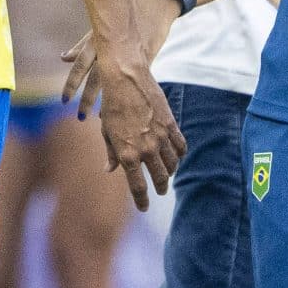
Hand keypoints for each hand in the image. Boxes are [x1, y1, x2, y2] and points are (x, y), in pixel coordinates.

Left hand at [60, 0, 179, 107]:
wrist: (155, 3)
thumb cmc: (125, 16)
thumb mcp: (100, 29)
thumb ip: (82, 46)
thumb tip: (63, 59)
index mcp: (98, 41)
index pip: (80, 66)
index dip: (71, 84)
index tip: (64, 102)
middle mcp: (111, 49)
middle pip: (97, 79)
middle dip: (88, 99)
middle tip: (80, 117)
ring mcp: (130, 55)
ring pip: (116, 81)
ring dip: (108, 101)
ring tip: (101, 117)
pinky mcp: (147, 58)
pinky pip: (136, 80)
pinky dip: (129, 93)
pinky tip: (128, 108)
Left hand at [93, 50, 185, 210]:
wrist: (125, 79)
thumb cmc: (111, 105)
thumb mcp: (106, 132)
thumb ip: (111, 153)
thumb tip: (110, 170)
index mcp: (127, 155)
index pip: (138, 186)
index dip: (142, 200)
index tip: (144, 208)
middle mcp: (145, 149)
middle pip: (159, 178)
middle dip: (160, 187)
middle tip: (160, 191)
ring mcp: (160, 138)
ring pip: (172, 164)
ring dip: (170, 172)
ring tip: (167, 174)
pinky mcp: (171, 125)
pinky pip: (180, 146)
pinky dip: (180, 154)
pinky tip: (177, 156)